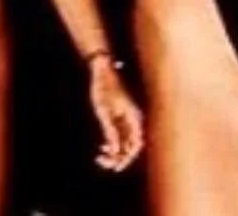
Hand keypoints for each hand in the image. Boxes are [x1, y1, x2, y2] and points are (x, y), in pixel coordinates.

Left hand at [88, 57, 143, 171]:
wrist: (101, 71)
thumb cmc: (103, 88)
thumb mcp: (104, 111)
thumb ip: (110, 130)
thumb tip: (115, 150)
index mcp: (134, 116)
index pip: (136, 143)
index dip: (128, 157)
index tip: (117, 166)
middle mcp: (133, 119)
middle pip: (131, 145)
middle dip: (120, 157)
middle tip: (106, 163)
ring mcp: (127, 119)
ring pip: (125, 143)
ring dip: (115, 153)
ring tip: (100, 158)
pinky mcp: (120, 118)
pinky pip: (120, 137)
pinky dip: (112, 145)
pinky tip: (102, 149)